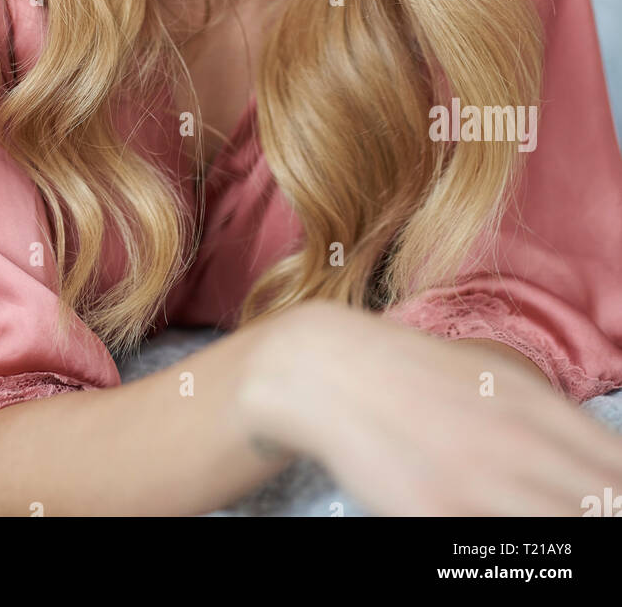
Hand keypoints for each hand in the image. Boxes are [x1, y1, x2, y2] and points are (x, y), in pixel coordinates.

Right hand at [240, 297, 621, 515]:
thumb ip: (553, 421)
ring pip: (560, 533)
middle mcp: (519, 446)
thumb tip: (604, 465)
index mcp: (540, 408)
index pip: (618, 471)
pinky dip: (514, 556)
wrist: (334, 370)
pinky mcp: (437, 517)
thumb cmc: (421, 376)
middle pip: (603, 504)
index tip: (613, 502)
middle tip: (586, 515)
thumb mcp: (497, 378)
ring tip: (533, 516)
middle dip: (606, 515)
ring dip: (564, 533)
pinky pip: (497, 553)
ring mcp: (479, 486)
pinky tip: (503, 532)